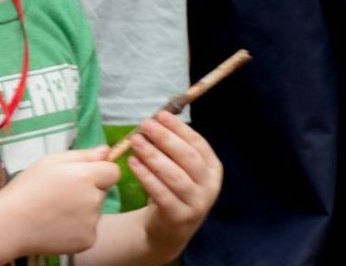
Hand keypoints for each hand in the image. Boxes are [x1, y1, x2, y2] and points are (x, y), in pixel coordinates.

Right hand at [0, 147, 118, 257]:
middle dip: (90, 190)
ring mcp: (92, 223)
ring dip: (84, 209)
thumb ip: (83, 154)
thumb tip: (107, 150)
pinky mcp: (88, 240)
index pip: (114, 172)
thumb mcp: (51, 161)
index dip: (101, 172)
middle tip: (63, 193)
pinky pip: (90, 229)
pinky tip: (59, 224)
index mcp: (86, 176)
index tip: (85, 176)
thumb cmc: (28, 188)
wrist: (11, 224)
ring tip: (57, 210)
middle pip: (103, 191)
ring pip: (96, 211)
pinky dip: (79, 227)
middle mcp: (93, 200)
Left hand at [125, 111, 221, 257]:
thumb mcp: (179, 167)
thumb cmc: (173, 189)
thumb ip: (171, 147)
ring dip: (153, 155)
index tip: (160, 114)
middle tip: (145, 124)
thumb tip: (155, 120)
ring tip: (135, 142)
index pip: (198, 143)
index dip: (179, 128)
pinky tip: (133, 163)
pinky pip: (162, 193)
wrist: (169, 230)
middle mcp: (210, 186)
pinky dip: (146, 176)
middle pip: (188, 157)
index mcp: (212, 168)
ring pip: (175, 175)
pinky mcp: (180, 218)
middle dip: (165, 138)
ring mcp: (197, 204)